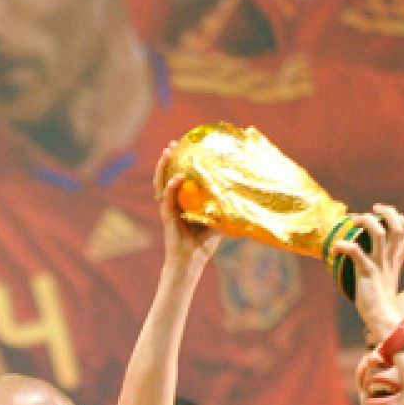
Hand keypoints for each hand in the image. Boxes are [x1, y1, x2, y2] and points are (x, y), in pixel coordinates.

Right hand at [153, 146, 220, 271]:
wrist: (191, 261)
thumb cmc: (203, 244)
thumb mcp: (217, 221)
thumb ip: (223, 208)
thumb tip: (241, 197)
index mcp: (182, 202)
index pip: (178, 178)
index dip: (180, 163)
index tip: (186, 148)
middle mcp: (173, 202)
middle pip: (166, 175)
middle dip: (168, 159)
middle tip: (173, 144)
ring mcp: (168, 208)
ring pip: (161, 182)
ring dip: (163, 166)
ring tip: (168, 151)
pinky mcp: (167, 215)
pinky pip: (168, 196)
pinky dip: (172, 185)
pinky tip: (179, 176)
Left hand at [334, 204, 403, 337]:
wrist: (381, 318)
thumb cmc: (380, 302)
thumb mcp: (386, 279)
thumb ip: (382, 266)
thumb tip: (366, 259)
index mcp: (396, 259)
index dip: (402, 219)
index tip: (386, 216)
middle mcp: (390, 258)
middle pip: (397, 226)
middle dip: (386, 212)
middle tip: (372, 209)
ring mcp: (379, 264)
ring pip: (379, 232)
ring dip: (365, 221)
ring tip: (353, 220)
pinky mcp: (367, 272)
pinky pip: (356, 252)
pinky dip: (343, 245)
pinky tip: (334, 248)